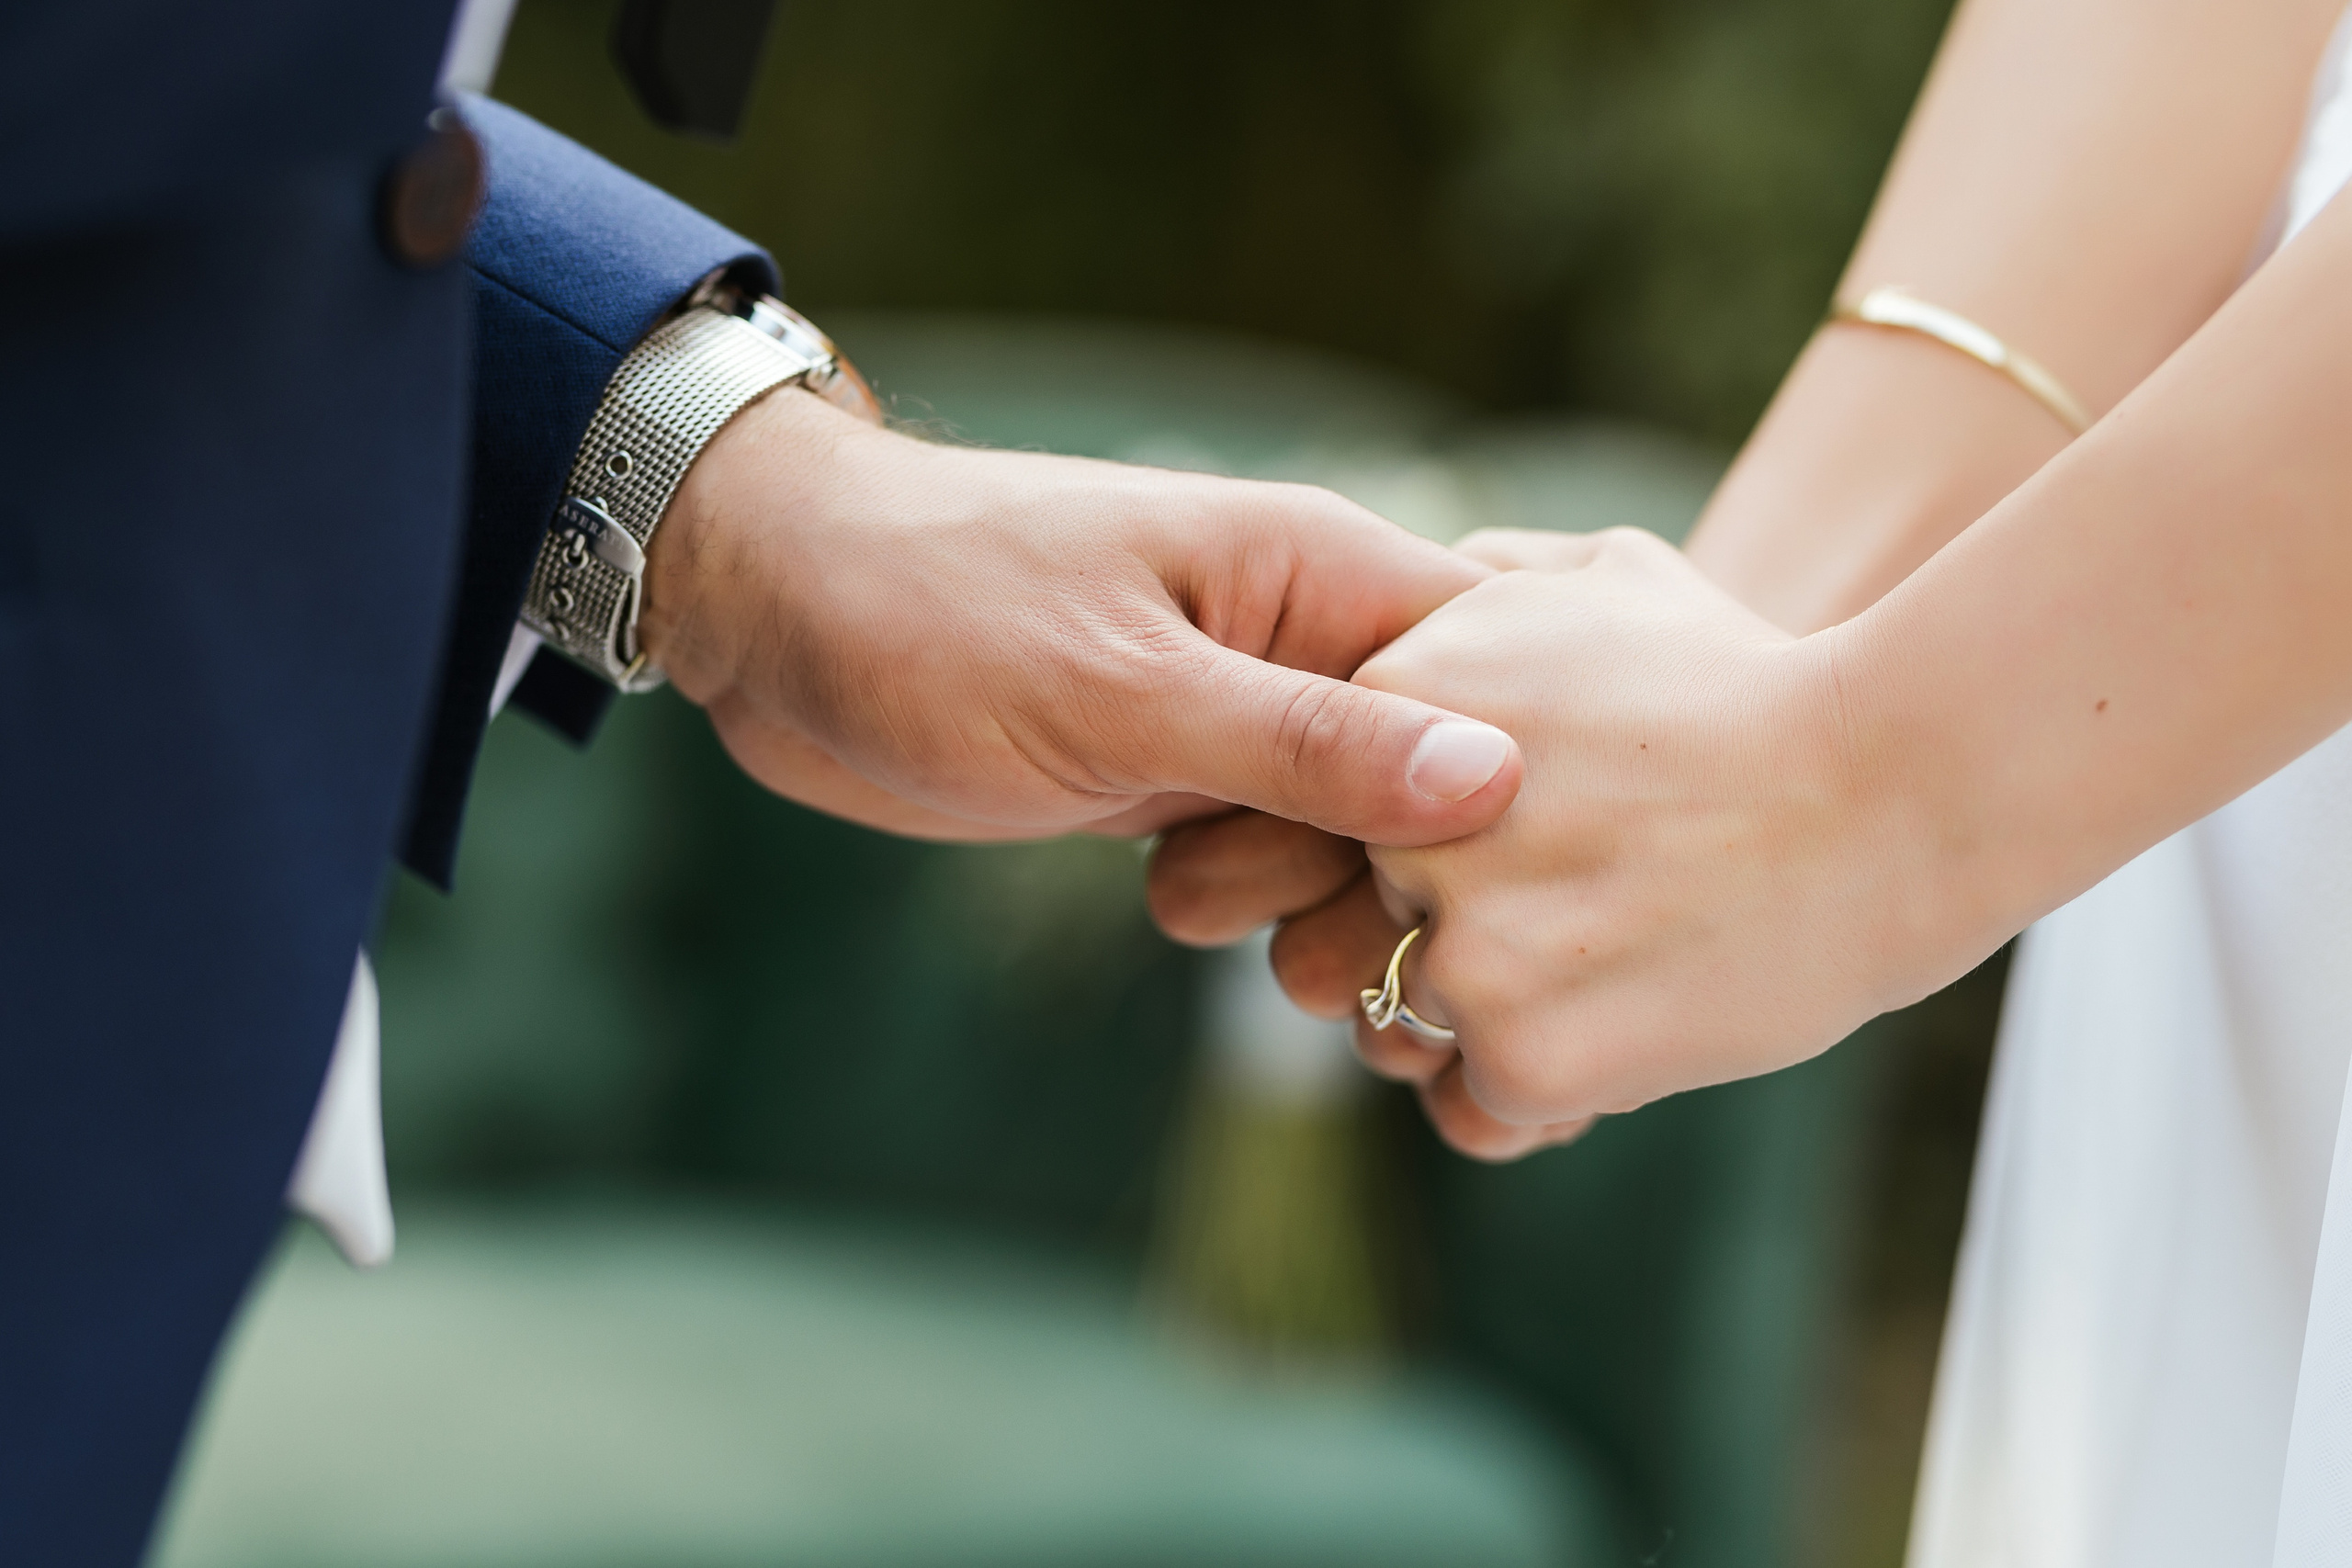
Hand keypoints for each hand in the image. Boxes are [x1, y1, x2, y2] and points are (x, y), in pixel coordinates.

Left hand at [636, 389, 1523, 843]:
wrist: (776, 621)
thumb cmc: (935, 608)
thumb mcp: (1122, 686)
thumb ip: (1305, 741)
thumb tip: (1493, 780)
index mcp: (1326, 574)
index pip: (1513, 674)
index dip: (1529, 784)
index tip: (1483, 885)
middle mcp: (1311, 646)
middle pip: (1454, 789)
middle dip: (1396, 876)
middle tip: (1301, 915)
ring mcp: (1253, 723)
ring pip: (1365, 848)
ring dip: (1305, 903)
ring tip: (1191, 883)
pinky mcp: (1190, 784)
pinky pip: (1280, 865)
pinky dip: (1254, 909)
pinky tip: (1185, 906)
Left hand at [1156, 527, 1982, 1152]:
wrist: (1897, 781)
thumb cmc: (1758, 683)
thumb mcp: (1612, 579)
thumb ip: (1489, 587)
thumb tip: (1428, 595)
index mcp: (1392, 701)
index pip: (1326, 816)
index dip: (1409, 852)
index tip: (1512, 850)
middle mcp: (1394, 822)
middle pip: (1348, 930)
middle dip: (1438, 947)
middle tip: (1565, 927)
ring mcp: (1453, 939)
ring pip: (1402, 1029)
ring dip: (1486, 1026)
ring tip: (1606, 974)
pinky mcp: (1517, 1045)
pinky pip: (1478, 1107)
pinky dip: (1548, 1090)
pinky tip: (1637, 1025)